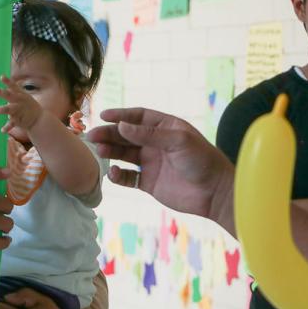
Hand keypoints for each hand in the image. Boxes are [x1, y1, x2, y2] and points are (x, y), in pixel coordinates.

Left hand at [0, 75, 42, 132]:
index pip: (13, 86)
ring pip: (7, 109)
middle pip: (8, 95)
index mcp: (19, 94)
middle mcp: (18, 101)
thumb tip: (2, 77)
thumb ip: (13, 88)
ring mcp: (18, 110)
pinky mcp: (18, 120)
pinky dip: (7, 127)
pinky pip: (11, 123)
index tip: (1, 77)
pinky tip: (2, 130)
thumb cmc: (28, 104)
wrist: (39, 117)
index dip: (7, 81)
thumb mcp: (23, 94)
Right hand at [86, 108, 234, 225]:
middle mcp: (156, 143)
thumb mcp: (178, 141)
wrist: (215, 193)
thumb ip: (149, 134)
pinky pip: (127, 177)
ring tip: (98, 151)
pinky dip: (117, 175)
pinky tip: (112, 173)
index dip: (121, 115)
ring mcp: (151, 163)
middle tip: (92, 136)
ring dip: (110, 151)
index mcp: (165, 128)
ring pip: (124, 154)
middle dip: (109, 134)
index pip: (138, 117)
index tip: (104, 116)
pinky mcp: (148, 182)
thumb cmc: (202, 161)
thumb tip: (121, 126)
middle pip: (126, 135)